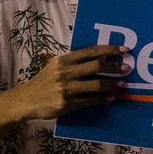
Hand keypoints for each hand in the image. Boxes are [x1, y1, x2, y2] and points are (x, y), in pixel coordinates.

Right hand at [15, 44, 129, 120]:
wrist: (26, 100)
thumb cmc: (44, 81)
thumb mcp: (55, 66)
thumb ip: (74, 62)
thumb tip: (100, 58)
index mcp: (64, 60)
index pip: (91, 51)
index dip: (109, 49)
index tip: (124, 50)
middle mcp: (64, 72)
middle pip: (96, 66)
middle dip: (114, 67)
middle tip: (127, 68)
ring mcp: (65, 88)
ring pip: (95, 84)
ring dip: (112, 84)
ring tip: (123, 84)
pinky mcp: (66, 104)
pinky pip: (89, 101)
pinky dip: (103, 99)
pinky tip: (112, 97)